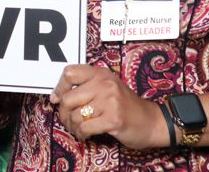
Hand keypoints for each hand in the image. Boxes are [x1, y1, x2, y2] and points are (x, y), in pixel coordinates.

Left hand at [50, 64, 165, 147]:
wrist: (152, 121)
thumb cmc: (125, 106)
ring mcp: (110, 101)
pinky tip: (86, 135)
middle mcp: (105, 84)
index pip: (69, 73)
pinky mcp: (113, 119)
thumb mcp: (107, 88)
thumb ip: (87, 87)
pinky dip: (81, 134)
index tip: (57, 99)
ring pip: (74, 115)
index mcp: (101, 73)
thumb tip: (57, 96)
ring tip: (78, 129)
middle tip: (68, 120)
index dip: (59, 87)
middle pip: (67, 98)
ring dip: (72, 127)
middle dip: (63, 113)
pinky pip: (85, 128)